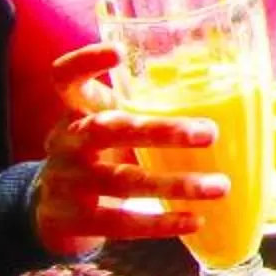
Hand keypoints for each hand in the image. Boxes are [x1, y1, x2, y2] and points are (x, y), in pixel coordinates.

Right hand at [30, 44, 230, 257]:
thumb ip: (142, 111)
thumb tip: (229, 101)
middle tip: (210, 132)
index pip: (65, 78)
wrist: (47, 213)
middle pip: (109, 129)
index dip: (85, 62)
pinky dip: (161, 223)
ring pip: (124, 182)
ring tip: (220, 186)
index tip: (119, 52)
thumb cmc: (95, 157)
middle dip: (161, 130)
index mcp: (75, 112)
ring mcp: (66, 183)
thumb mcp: (105, 128)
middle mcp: (66, 143)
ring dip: (176, 184)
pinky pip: (121, 223)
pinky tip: (196, 219)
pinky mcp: (72, 221)